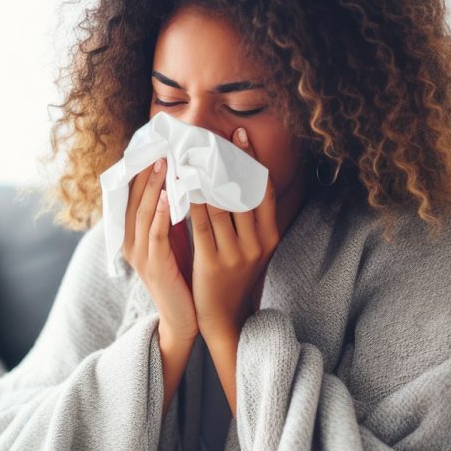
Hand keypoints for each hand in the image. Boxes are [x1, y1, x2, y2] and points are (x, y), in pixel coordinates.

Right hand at [121, 157, 198, 342]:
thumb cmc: (182, 275)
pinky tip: (170, 198)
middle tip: (158, 147)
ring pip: (142, 213)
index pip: (133, 196)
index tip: (153, 146)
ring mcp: (139, 255)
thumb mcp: (176, 239)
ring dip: (152, 188)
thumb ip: (174, 215)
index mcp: (134, 234)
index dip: (141, 171)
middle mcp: (131, 242)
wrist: (184, 318)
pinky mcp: (154, 267)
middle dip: (144, 173)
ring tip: (162, 164)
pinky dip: (160, 215)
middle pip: (133, 200)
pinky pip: (155, 236)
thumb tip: (187, 181)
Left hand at [189, 127, 279, 345]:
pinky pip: (200, 224)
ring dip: (203, 178)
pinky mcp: (214, 263)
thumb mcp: (252, 247)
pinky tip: (180, 185)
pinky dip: (190, 202)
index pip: (263, 188)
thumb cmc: (235, 274)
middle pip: (242, 192)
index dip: (251, 159)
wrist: (224, 316)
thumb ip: (250, 217)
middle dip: (225, 162)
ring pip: (219, 205)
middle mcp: (258, 243)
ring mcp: (237, 254)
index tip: (239, 134)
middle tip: (209, 137)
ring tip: (190, 155)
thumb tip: (239, 175)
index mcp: (271, 236)